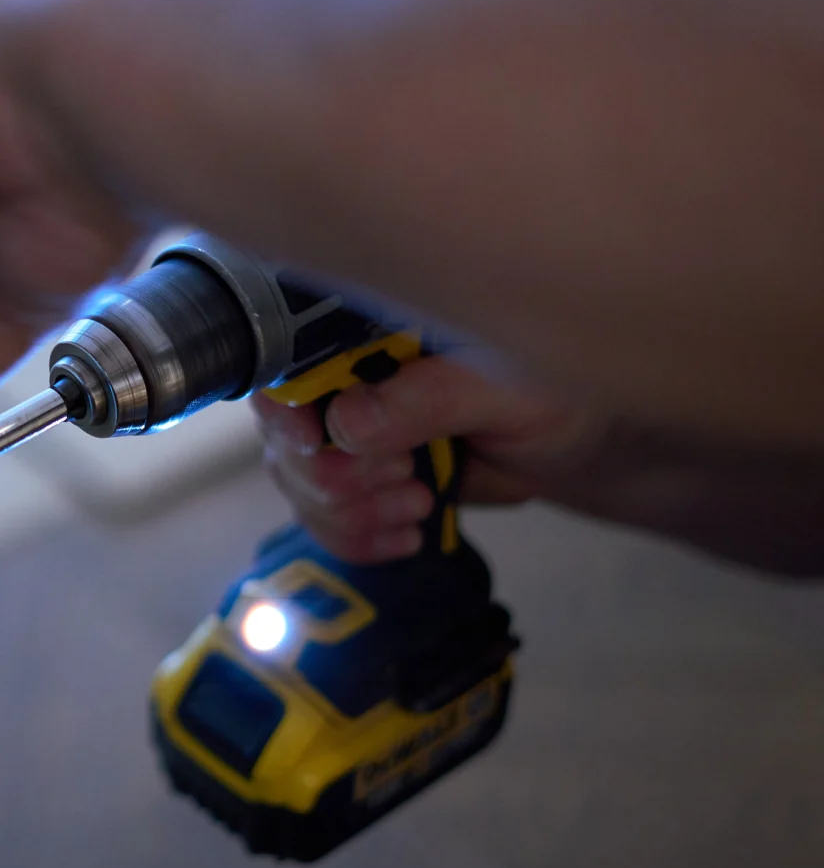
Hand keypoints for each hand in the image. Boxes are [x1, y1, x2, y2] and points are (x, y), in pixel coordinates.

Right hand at [254, 355, 603, 562]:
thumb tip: (346, 421)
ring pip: (298, 482)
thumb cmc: (555, 392)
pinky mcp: (361, 480)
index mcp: (374, 330)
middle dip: (335, 475)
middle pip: (285, 433)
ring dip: (351, 510)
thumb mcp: (503, 389)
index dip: (287, 404)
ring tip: (417, 503)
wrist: (581, 446)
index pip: (293, 358)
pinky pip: (323, 519)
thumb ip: (430, 398)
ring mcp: (348, 431)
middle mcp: (347, 375)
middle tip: (402, 477)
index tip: (314, 442)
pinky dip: (357, 537)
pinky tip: (404, 535)